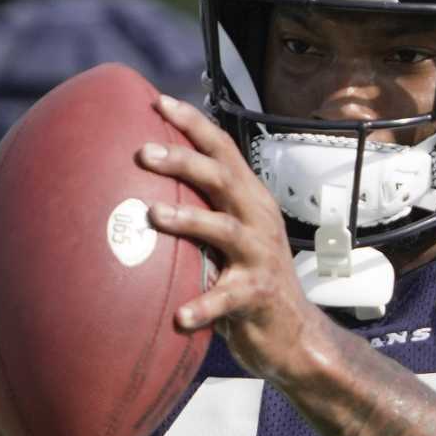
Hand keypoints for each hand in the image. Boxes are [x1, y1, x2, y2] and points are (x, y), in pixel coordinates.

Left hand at [137, 94, 325, 385]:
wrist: (295, 333)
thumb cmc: (249, 280)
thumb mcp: (230, 238)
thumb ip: (201, 212)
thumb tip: (140, 191)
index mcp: (250, 199)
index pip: (223, 149)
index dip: (193, 123)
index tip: (157, 102)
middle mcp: (259, 219)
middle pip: (223, 178)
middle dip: (183, 160)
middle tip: (143, 152)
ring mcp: (261, 255)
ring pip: (225, 228)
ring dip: (188, 219)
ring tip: (153, 214)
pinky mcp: (258, 293)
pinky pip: (227, 297)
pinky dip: (203, 305)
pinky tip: (179, 316)